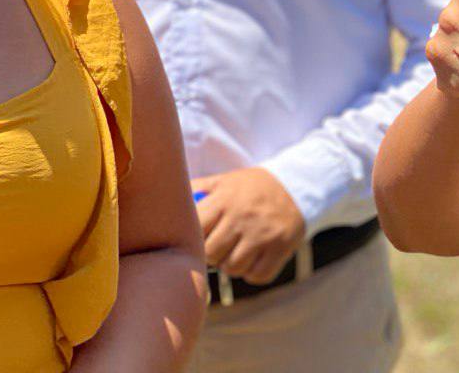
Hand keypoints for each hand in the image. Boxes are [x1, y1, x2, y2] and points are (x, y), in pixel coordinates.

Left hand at [193, 167, 305, 284]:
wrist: (297, 183)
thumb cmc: (250, 188)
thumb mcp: (224, 181)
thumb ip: (195, 191)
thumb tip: (162, 203)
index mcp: (225, 200)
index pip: (195, 230)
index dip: (194, 239)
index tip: (200, 236)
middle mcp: (243, 217)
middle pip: (212, 254)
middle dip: (213, 254)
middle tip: (220, 245)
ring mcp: (264, 234)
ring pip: (233, 268)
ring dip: (233, 265)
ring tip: (238, 250)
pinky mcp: (282, 247)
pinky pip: (257, 276)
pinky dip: (254, 272)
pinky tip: (256, 257)